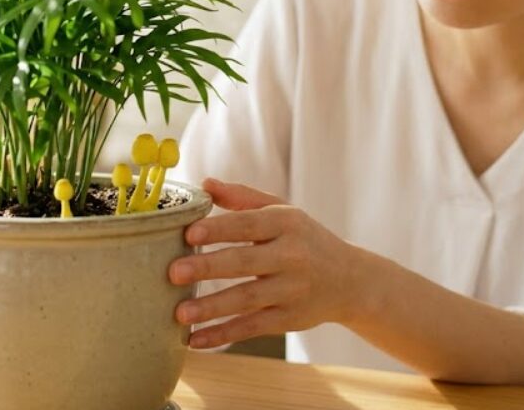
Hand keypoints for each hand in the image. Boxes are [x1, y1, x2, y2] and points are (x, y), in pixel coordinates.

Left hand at [168, 178, 367, 349]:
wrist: (349, 280)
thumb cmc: (304, 239)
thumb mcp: (282, 212)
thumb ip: (243, 198)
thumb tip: (205, 183)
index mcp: (287, 223)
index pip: (249, 224)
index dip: (219, 229)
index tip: (189, 233)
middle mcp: (292, 256)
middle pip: (245, 262)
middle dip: (208, 268)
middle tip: (173, 273)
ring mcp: (292, 290)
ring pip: (247, 299)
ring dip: (212, 308)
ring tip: (179, 313)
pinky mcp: (290, 319)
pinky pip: (252, 327)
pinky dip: (223, 335)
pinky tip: (195, 340)